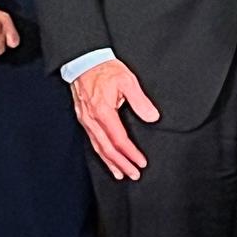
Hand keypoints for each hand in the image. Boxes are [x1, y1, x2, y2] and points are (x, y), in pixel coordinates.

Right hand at [72, 58, 160, 180]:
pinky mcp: (84, 119)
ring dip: (110, 162)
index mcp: (103, 111)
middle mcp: (92, 120)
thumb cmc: (105, 69)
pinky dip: (101, 153)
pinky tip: (106, 158)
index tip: (141, 162)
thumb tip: (152, 117)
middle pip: (107, 149)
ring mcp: (86, 120)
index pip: (119, 139)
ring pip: (98, 147)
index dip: (131, 153)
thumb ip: (140, 101)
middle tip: (133, 174)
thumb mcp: (128, 80)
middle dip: (121, 164)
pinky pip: (93, 140)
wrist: (84, 61)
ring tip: (120, 174)